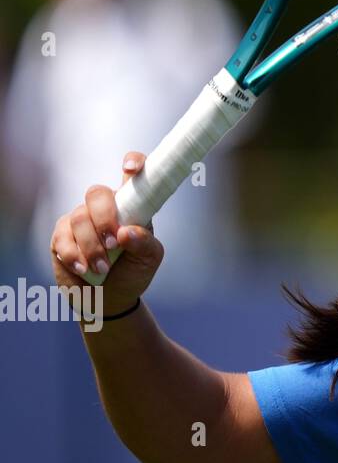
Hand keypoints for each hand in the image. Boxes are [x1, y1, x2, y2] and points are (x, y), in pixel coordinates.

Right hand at [49, 151, 164, 316]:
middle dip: (104, 218)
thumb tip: (126, 232)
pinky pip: (63, 237)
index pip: (132, 175)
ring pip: (79, 218)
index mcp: (132, 204)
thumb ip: (144, 243)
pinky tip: (85, 270)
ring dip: (92, 246)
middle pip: (97, 193)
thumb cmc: (133, 272)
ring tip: (103, 269)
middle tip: (114, 243)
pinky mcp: (62, 236)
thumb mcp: (149, 258)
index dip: (133, 163)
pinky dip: (75, 256)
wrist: (109, 299)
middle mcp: (105, 207)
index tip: (132, 169)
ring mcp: (81, 219)